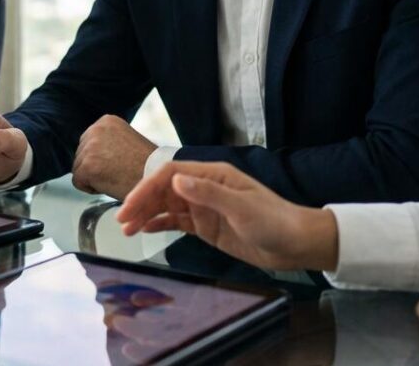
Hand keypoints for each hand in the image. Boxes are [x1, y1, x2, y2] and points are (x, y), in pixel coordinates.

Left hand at [71, 115, 156, 198]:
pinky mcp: (87, 166)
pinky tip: (110, 183)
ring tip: (116, 176)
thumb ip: (108, 140)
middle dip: (95, 166)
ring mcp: (90, 147)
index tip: (118, 161)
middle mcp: (96, 129)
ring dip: (93, 177)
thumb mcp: (126, 140)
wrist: (155, 177)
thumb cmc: (146, 164)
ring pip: (78, 168)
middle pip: (80, 154)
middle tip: (117, 171)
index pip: (88, 142)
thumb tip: (94, 151)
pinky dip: (91, 188)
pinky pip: (78, 182)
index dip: (101, 157)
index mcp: (106, 121)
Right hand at [115, 161, 338, 271]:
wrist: (296, 244)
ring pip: (166, 206)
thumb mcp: (242, 207)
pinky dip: (159, 224)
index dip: (146, 188)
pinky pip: (176, 222)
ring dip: (145, 215)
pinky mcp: (206, 225)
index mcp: (212, 175)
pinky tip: (145, 231)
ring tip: (127, 230)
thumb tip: (176, 179)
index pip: (170, 174)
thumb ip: (208, 193)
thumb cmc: (275, 222)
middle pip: (163, 189)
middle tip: (122, 221)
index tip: (130, 205)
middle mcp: (205, 187)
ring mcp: (204, 207)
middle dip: (140, 203)